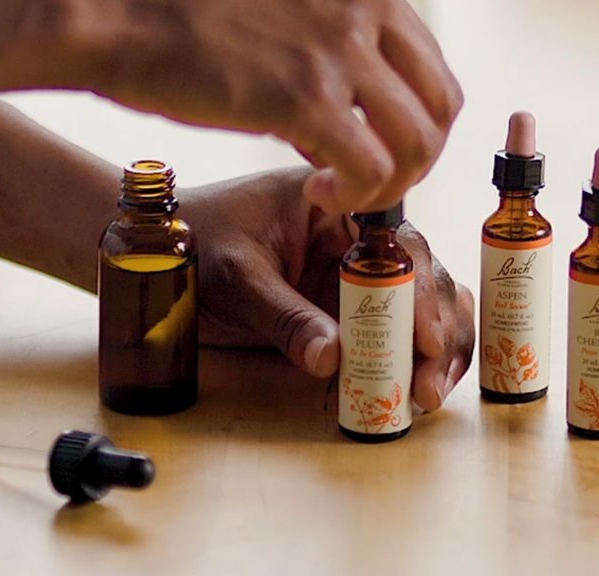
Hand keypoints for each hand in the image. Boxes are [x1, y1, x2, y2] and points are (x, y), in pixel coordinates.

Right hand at [0, 0, 462, 215]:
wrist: (106, 8)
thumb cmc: (173, 5)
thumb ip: (327, 15)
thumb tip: (359, 81)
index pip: (424, 53)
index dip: (407, 112)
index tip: (370, 140)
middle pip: (440, 96)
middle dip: (416, 152)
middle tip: (371, 180)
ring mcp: (340, 40)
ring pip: (419, 138)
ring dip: (389, 181)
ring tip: (338, 192)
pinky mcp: (308, 92)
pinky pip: (372, 167)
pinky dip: (354, 195)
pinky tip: (315, 193)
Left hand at [179, 167, 474, 411]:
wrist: (159, 251)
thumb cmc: (197, 243)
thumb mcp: (237, 276)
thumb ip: (284, 315)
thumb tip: (332, 360)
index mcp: (337, 204)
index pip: (396, 241)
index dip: (420, 288)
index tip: (424, 337)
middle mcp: (357, 236)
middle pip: (423, 274)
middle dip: (437, 327)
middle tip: (427, 382)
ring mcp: (355, 274)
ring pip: (423, 303)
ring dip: (439, 346)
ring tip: (426, 394)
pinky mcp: (346, 309)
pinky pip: (394, 330)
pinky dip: (415, 356)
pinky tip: (417, 387)